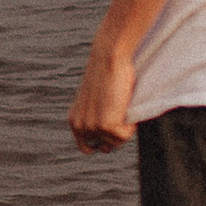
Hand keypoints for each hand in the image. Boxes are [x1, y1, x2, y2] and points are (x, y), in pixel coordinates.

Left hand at [68, 36, 134, 152]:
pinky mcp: (105, 125)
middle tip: (121, 116)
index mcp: (74, 120)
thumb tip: (109, 137)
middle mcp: (79, 127)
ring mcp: (92, 127)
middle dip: (116, 137)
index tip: (108, 142)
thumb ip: (98, 118)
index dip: (99, 144)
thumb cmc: (107, 75)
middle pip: (105, 147)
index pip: (85, 147)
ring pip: (117, 142)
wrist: (108, 58)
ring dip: (124, 129)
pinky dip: (131, 125)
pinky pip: (125, 135)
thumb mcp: (97, 101)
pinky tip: (125, 105)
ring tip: (122, 106)